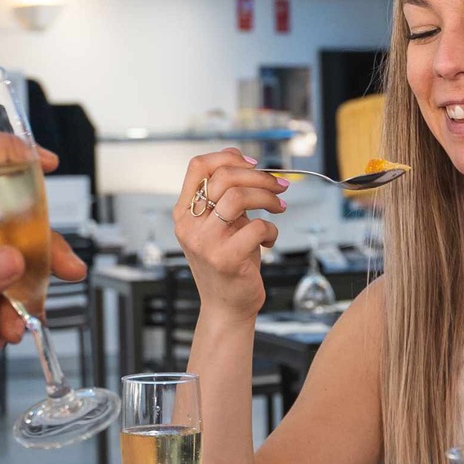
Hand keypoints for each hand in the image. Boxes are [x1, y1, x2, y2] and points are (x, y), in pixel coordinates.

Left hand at [0, 149, 88, 392]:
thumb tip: (14, 260)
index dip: (7, 152)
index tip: (44, 165)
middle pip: (8, 208)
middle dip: (38, 243)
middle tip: (61, 266)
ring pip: (17, 253)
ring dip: (26, 290)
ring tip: (19, 322)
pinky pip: (11, 286)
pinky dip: (13, 313)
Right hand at [172, 147, 288, 311]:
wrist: (226, 306)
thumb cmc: (227, 262)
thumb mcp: (220, 225)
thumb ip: (225, 197)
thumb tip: (246, 161)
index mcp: (183, 212)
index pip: (198, 166)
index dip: (228, 156)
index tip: (254, 164)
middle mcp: (189, 225)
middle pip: (224, 177)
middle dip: (259, 177)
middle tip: (279, 186)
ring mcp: (205, 242)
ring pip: (239, 197)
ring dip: (268, 198)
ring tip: (279, 207)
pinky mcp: (225, 258)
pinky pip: (256, 227)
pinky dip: (271, 229)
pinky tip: (269, 239)